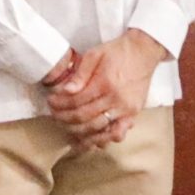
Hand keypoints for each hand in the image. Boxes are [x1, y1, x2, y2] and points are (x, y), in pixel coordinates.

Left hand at [45, 31, 167, 149]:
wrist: (143, 52)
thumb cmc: (117, 52)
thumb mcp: (94, 54)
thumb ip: (80, 74)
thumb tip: (66, 91)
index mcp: (104, 83)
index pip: (76, 101)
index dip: (60, 104)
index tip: (51, 103)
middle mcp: (116, 99)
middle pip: (85, 117)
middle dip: (65, 119)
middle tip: (54, 116)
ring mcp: (126, 109)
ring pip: (99, 129)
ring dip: (80, 133)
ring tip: (67, 131)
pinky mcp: (133, 114)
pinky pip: (118, 133)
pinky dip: (103, 139)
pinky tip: (91, 142)